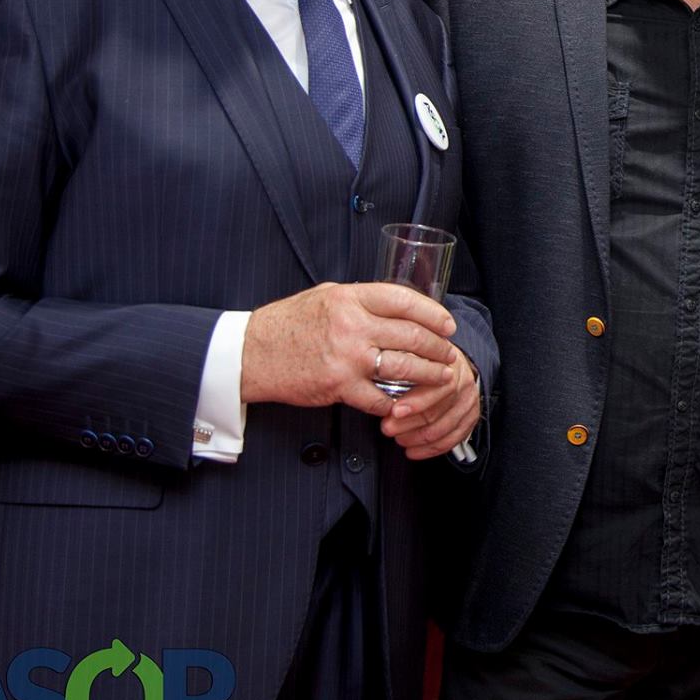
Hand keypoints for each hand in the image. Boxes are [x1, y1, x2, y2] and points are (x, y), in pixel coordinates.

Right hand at [242, 282, 459, 418]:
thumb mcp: (325, 297)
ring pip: (404, 367)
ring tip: (440, 378)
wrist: (250, 353)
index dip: (434, 313)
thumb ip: (359, 300)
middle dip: (439, 348)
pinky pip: (379, 398)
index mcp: (350, 298)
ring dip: (429, 375)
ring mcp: (347, 357)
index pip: (405, 300)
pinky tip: (405, 402)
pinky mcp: (339, 385)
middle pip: (412, 335)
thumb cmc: (287, 324)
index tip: (448, 325)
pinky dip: (396, 402)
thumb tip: (395, 305)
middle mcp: (352, 325)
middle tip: (449, 355)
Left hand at [384, 349, 482, 459]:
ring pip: (443, 428)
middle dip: (409, 424)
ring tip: (398, 438)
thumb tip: (379, 382)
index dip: (415, 402)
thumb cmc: (428, 362)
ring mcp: (469, 402)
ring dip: (417, 438)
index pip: (436, 387)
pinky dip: (431, 449)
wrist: (452, 365)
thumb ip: (404, 366)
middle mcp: (463, 383)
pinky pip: (452, 439)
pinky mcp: (470, 418)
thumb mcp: (416, 355)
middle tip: (388, 428)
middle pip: (437, 410)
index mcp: (449, 365)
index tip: (394, 411)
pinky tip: (414, 451)